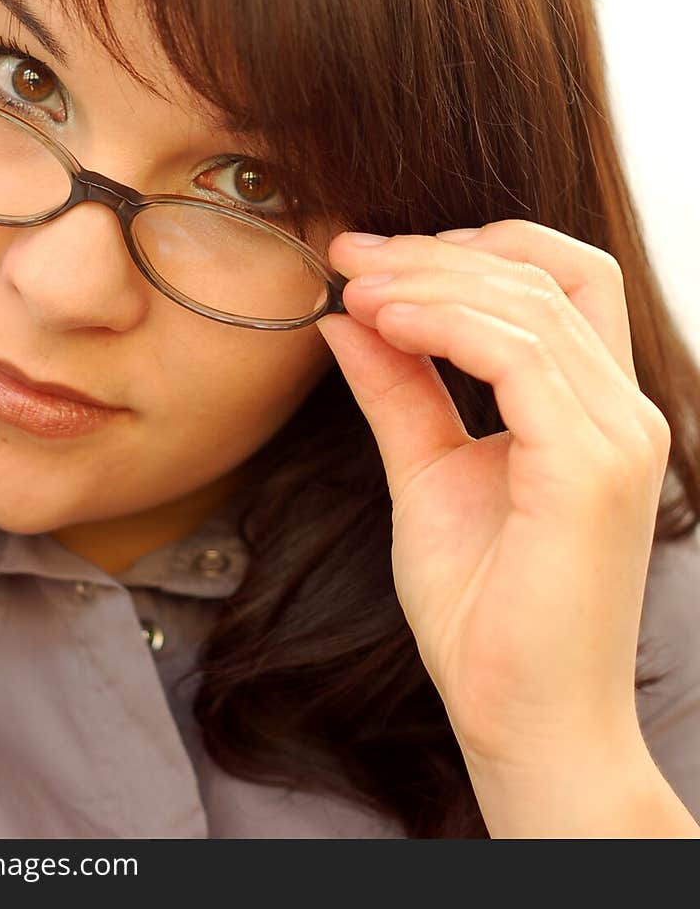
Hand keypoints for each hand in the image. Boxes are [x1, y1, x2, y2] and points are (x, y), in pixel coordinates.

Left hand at [315, 219, 671, 774]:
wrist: (520, 722)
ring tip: (356, 287)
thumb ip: (397, 389)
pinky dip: (445, 323)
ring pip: (529, 301)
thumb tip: (347, 316)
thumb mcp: (427, 474)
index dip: (471, 248)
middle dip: (436, 251)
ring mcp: (617, 437)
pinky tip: (387, 322)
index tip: (375, 256)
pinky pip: (518, 355)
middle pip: (543, 273)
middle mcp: (624, 412)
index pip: (563, 278)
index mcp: (595, 409)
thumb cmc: (483, 613)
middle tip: (351, 254)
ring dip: (428, 280)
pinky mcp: (591, 467)